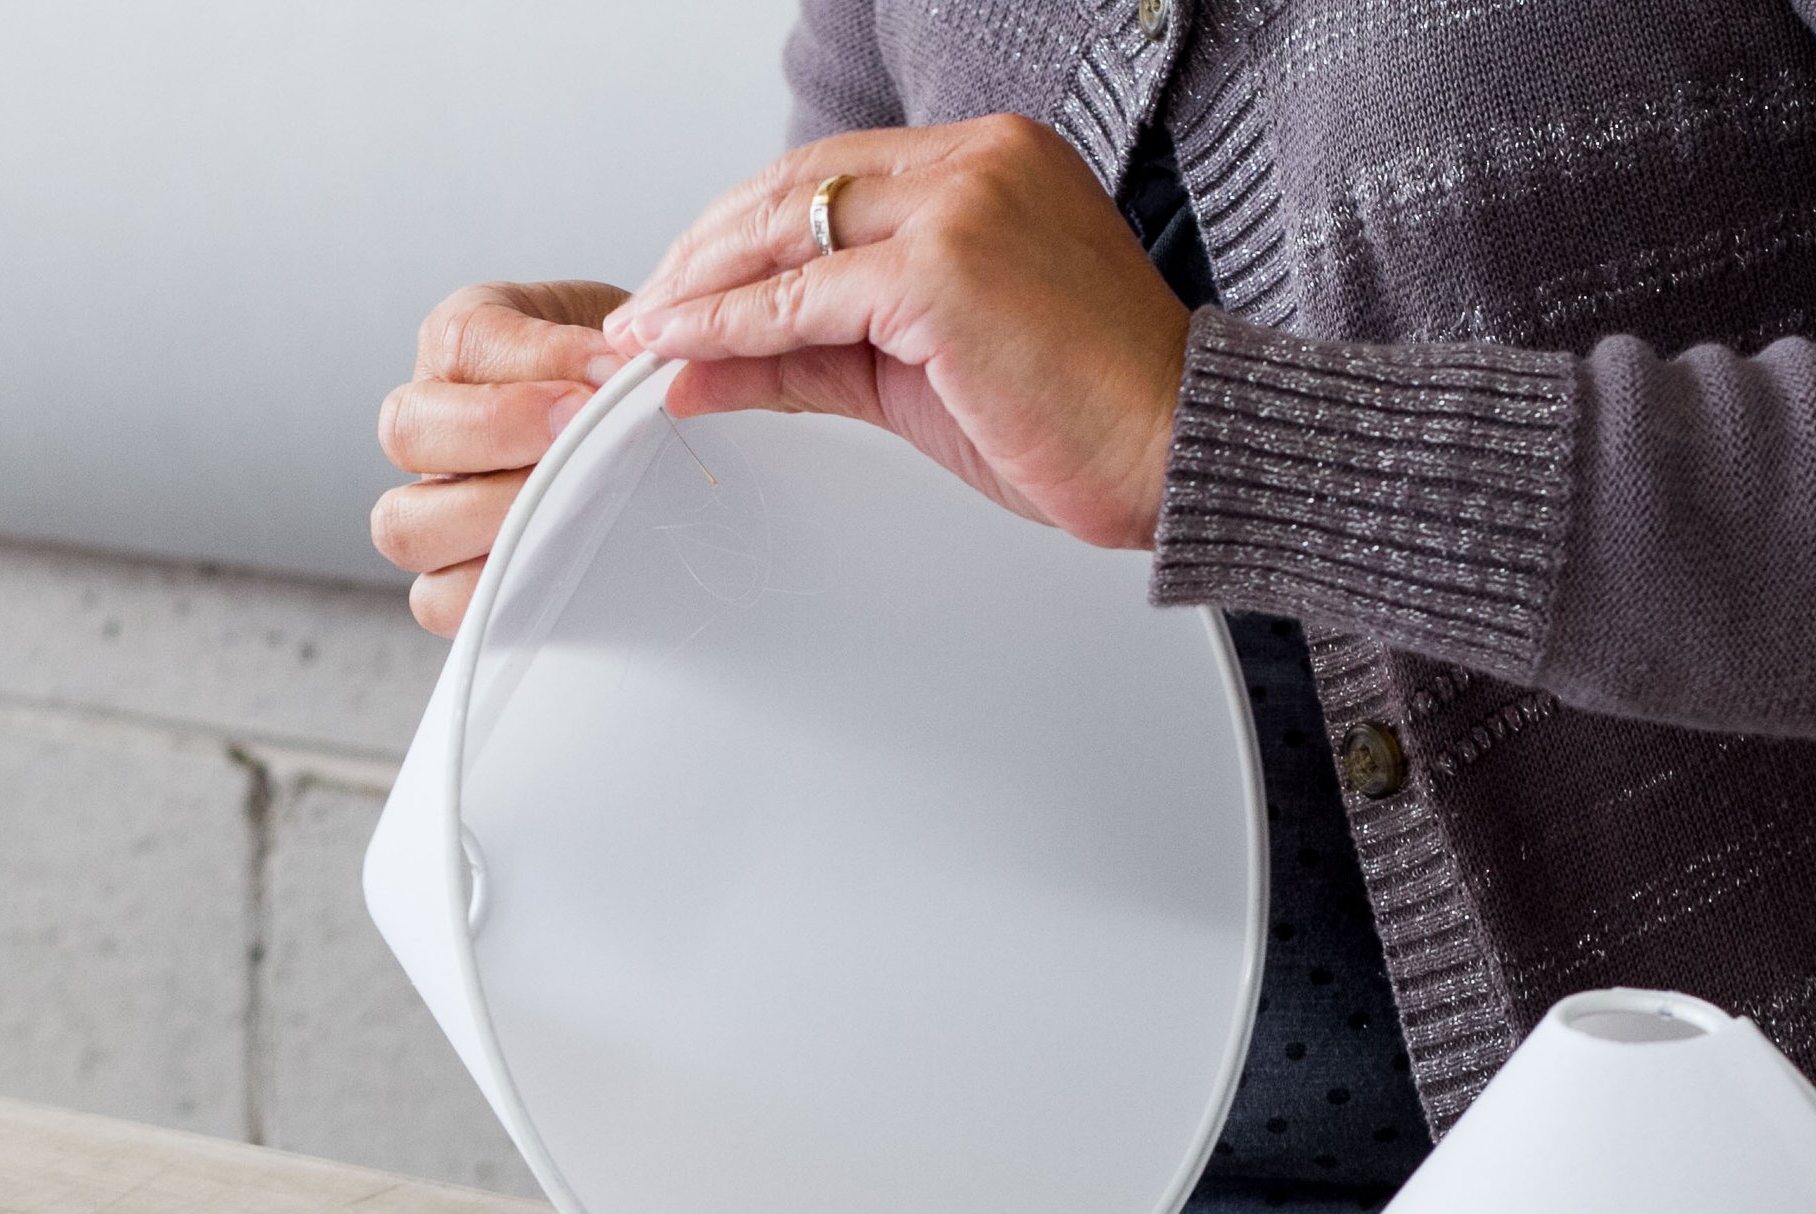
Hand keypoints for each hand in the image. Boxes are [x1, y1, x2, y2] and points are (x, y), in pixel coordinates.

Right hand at [374, 280, 630, 634]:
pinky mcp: (450, 575)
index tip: (608, 372)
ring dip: (490, 519)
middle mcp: (430, 424)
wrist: (632, 432)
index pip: (462, 341)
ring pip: (404, 525)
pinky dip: (492, 592)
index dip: (535, 359)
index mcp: (460, 344)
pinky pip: (438, 600)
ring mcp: (431, 505)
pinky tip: (555, 566)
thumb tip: (621, 377)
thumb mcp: (617, 336)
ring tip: (568, 507)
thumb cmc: (615, 379)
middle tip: (581, 432)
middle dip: (498, 430)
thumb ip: (611, 349)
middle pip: (406, 429)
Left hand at [606, 117, 1189, 550]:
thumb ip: (808, 354)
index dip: (741, 233)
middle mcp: (978, 161)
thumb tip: (695, 364)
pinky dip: (727, 328)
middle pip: (794, 189)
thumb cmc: (1080, 413)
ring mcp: (963, 204)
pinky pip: (800, 297)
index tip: (680, 286)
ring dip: (697, 290)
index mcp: (989, 161)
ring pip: (786, 234)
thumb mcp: (915, 374)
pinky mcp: (943, 268)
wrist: (1176, 449)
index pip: (828, 177)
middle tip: (640, 314)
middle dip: (701, 255)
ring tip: (639, 338)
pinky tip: (677, 354)